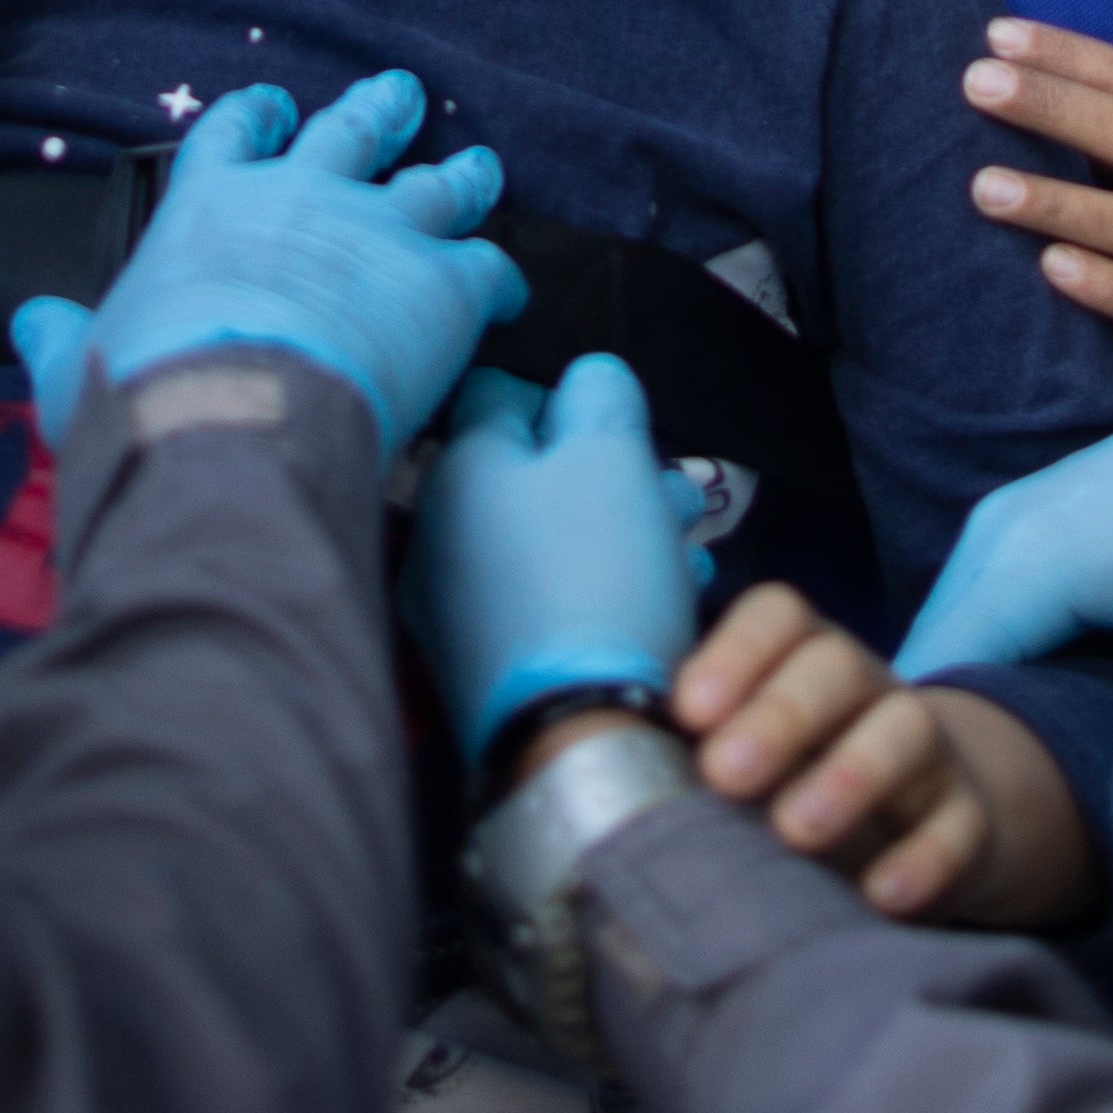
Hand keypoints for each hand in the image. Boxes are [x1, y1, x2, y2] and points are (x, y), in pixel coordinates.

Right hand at [10, 65, 526, 452]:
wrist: (234, 419)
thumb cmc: (145, 396)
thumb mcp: (79, 367)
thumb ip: (63, 341)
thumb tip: (31, 323)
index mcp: (210, 208)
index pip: (232, 136)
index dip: (257, 118)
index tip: (276, 107)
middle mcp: (301, 199)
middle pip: (351, 134)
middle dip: (379, 113)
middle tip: (402, 96)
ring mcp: (380, 232)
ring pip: (436, 185)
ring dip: (460, 177)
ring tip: (481, 168)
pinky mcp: (444, 282)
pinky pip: (489, 265)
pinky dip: (501, 276)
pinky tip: (508, 292)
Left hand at [409, 354, 709, 768]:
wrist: (574, 733)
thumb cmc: (594, 576)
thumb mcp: (612, 454)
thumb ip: (600, 393)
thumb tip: (587, 379)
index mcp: (456, 468)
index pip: (499, 390)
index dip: (566, 389)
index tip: (617, 413)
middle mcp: (435, 534)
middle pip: (527, 473)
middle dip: (606, 472)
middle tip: (669, 492)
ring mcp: (450, 609)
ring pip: (540, 540)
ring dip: (609, 531)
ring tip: (678, 546)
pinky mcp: (479, 668)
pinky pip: (537, 602)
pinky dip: (590, 589)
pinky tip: (650, 602)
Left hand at [678, 583, 1088, 925]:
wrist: (924, 824)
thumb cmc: (796, 780)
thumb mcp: (744, 750)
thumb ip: (686, 746)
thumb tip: (598, 759)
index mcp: (800, 656)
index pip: (778, 616)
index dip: (735, 652)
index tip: (688, 711)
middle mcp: (865, 687)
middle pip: (835, 666)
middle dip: (778, 715)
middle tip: (724, 774)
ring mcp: (925, 749)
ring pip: (906, 730)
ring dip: (850, 775)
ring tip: (794, 831)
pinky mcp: (966, 817)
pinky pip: (958, 826)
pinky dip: (923, 858)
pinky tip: (881, 894)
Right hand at [897, 346, 1112, 899]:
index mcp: (1020, 560)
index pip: (927, 688)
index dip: (928, 772)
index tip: (952, 847)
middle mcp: (994, 532)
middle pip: (932, 665)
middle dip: (943, 749)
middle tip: (975, 842)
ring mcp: (1011, 519)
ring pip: (960, 639)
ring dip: (973, 710)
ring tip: (1003, 801)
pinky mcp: (1038, 523)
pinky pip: (988, 612)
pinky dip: (998, 671)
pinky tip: (1038, 729)